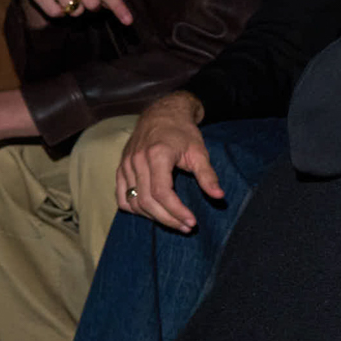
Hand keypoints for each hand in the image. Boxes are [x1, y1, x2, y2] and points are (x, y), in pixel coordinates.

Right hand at [115, 91, 214, 228]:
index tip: (192, 222)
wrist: (161, 113)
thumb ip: (208, 175)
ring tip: (174, 222)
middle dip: (168, 219)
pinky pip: (121, 197)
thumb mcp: (199, 151)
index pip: (161, 192)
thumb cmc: (182, 132)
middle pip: (147, 201)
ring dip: (153, 217)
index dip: (176, 211)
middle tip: (186, 227)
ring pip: (133, 202)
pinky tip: (153, 213)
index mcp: (157, 155)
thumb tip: (219, 196)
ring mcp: (125, 165)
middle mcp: (137, 160)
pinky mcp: (121, 168)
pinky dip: (135, 209)